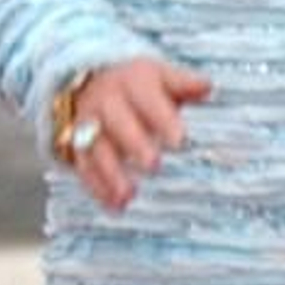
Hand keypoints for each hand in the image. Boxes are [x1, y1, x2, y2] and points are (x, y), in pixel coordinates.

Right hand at [63, 56, 211, 211]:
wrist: (90, 84)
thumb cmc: (138, 86)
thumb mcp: (160, 77)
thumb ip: (182, 84)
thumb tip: (206, 86)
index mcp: (132, 82)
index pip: (147, 99)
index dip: (162, 119)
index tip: (179, 141)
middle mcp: (106, 102)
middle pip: (117, 122)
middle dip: (134, 144)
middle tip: (154, 166)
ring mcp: (88, 125)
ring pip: (96, 148)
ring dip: (111, 173)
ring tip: (128, 196)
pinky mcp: (77, 147)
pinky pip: (85, 167)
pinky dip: (98, 188)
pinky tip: (115, 206)